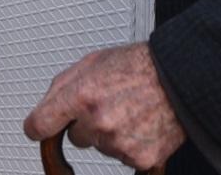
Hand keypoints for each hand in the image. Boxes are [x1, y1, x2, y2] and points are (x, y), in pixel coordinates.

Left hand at [23, 43, 185, 172]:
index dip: (38, 127)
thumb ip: (62, 85)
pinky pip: (123, 156)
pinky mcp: (140, 159)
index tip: (38, 129)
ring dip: (110, 133)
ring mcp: (119, 143)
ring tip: (131, 109)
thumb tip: (45, 106)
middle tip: (109, 103)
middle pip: (76, 137)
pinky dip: (131, 144)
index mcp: (82, 95)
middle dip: (87, 123)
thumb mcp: (93, 62)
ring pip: (101, 146)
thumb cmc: (141, 66)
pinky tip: (142, 123)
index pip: (40, 125)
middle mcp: (99, 122)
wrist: (182, 78)